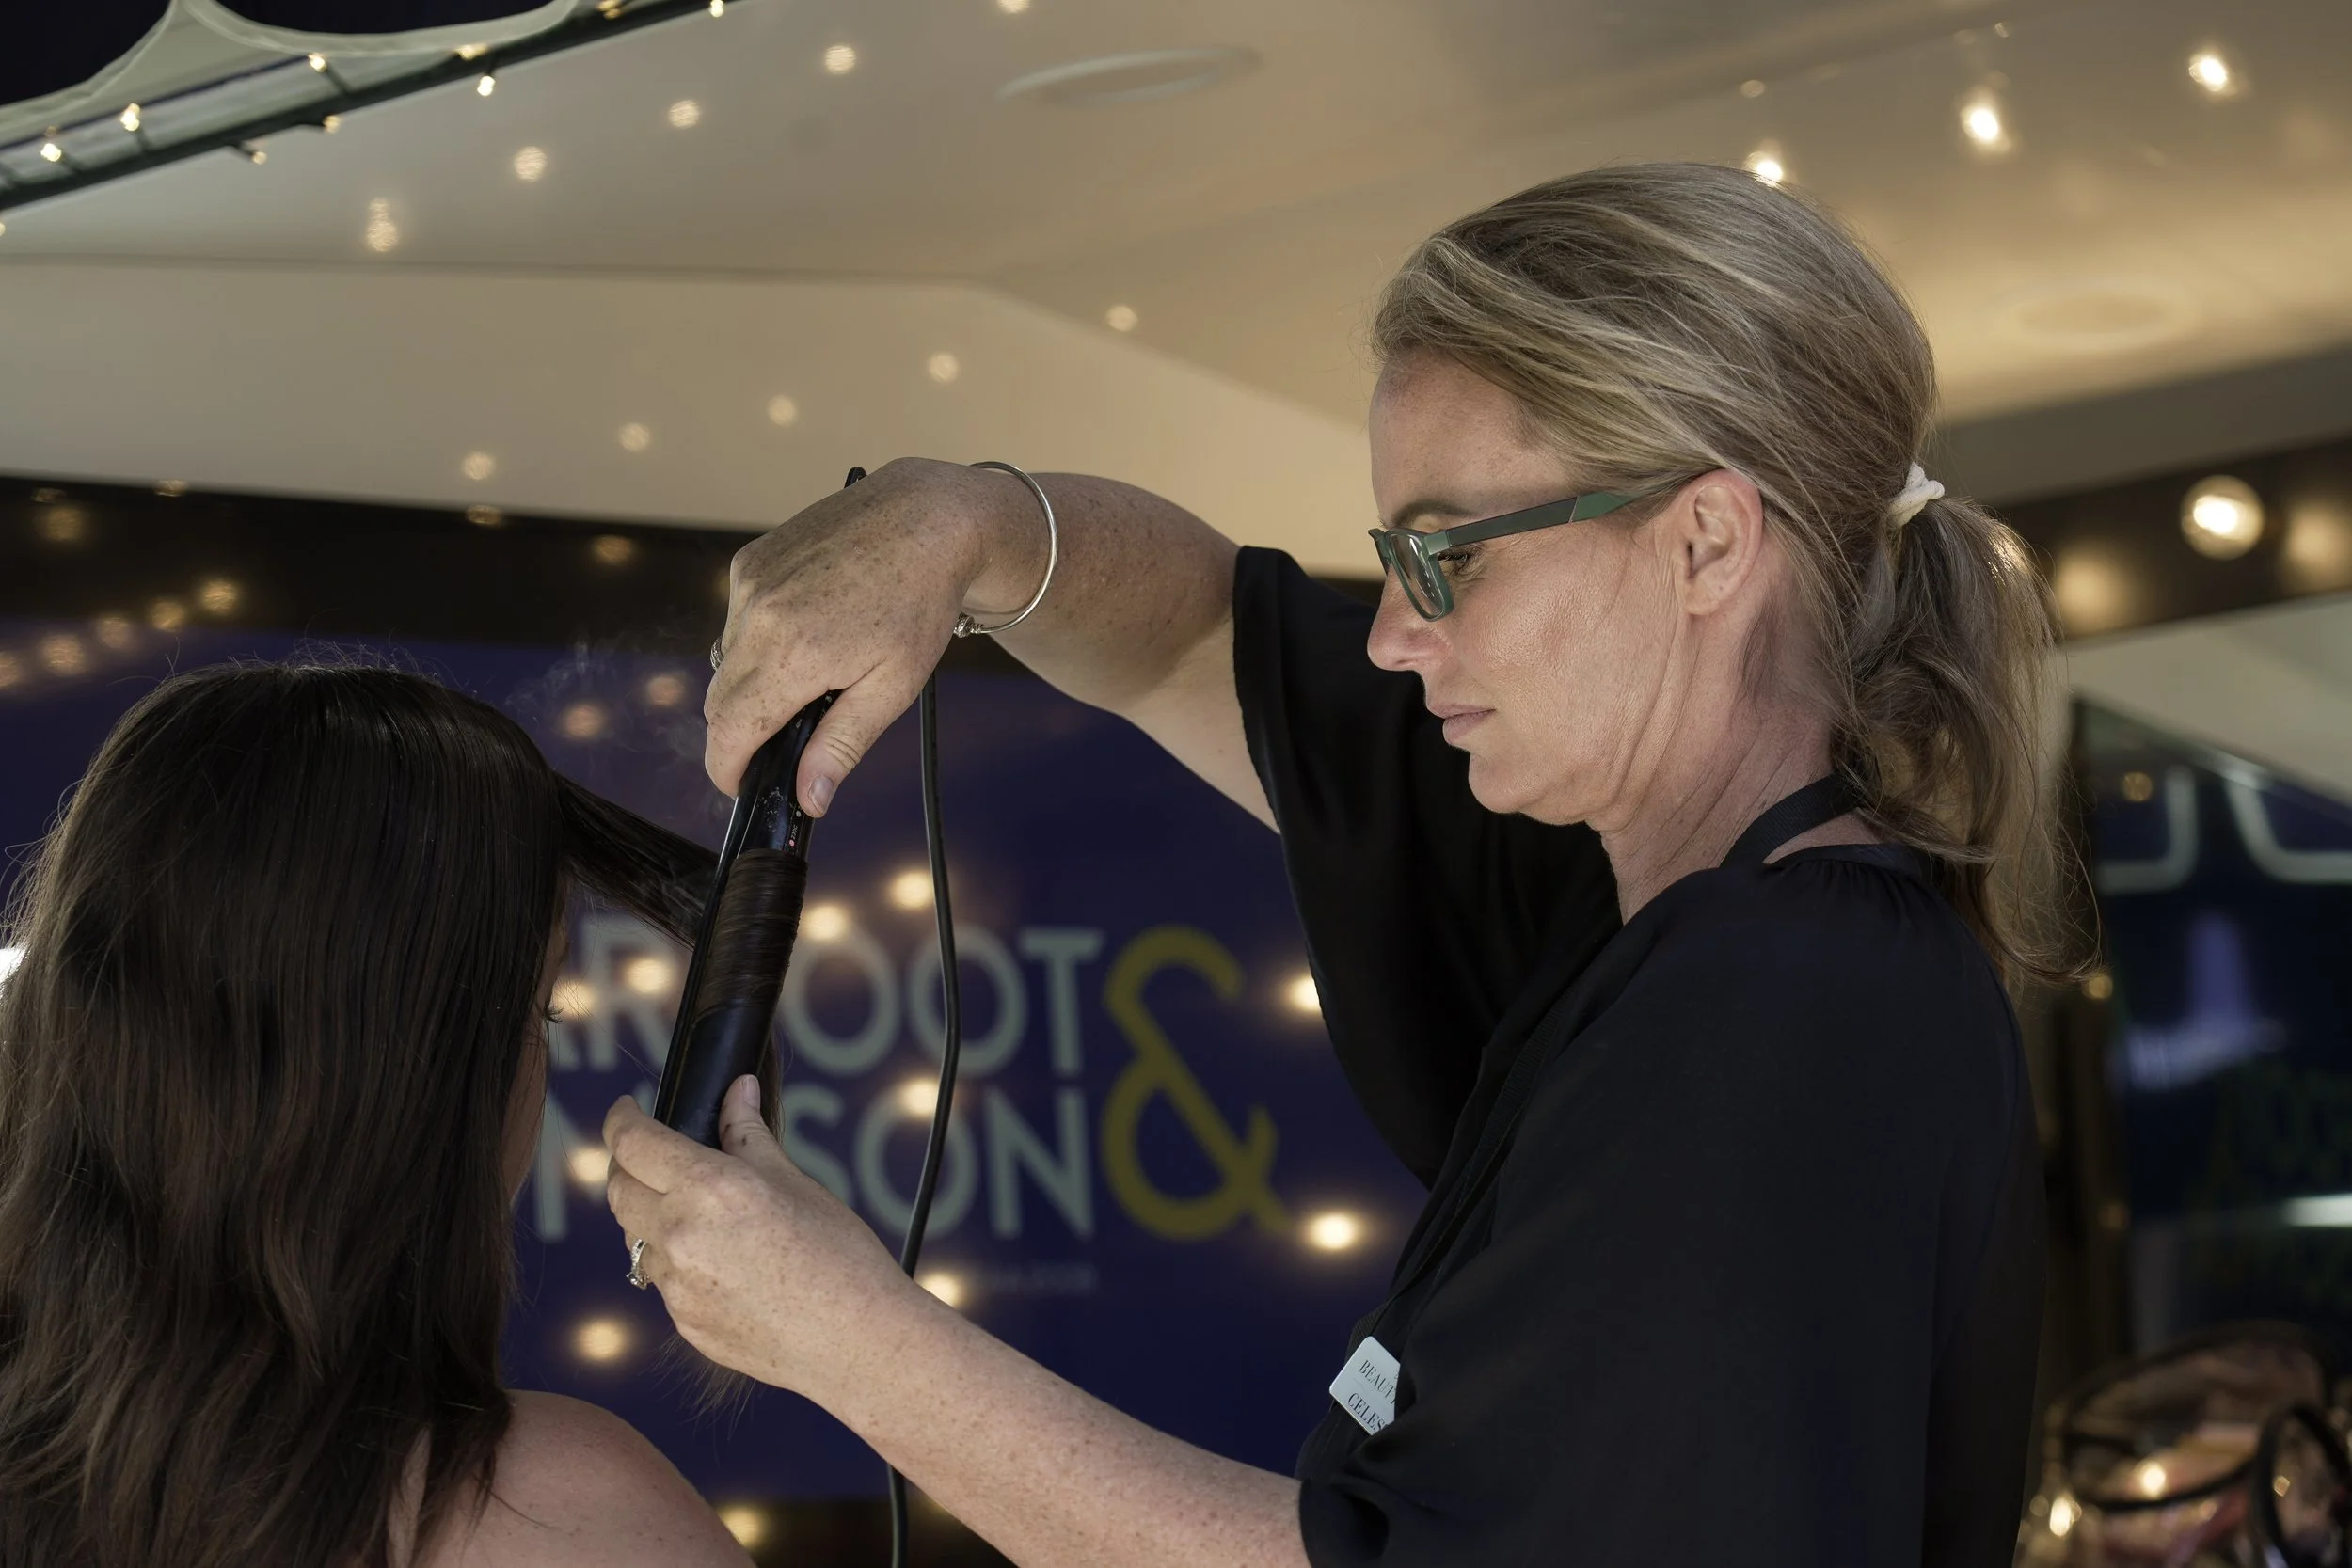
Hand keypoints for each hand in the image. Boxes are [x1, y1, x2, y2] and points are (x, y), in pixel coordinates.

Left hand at [603, 1077, 915, 1400]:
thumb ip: (749, 1134)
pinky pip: (664, 1283)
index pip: (633, 1144)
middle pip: (618, 1191)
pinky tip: (726, 1264)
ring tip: (703, 1214)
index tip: (624, 1110)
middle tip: (653, 1155)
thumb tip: (738, 1089)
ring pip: (636, 1240)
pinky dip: (678, 1262)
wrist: (857, 1341)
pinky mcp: (684, 1324)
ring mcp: (676, 1288)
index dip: (620, 1120)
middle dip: (626, 1166)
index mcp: (708, 1190)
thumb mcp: (794, 1182)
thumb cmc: (839, 1256)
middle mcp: (679, 1237)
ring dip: (651, 1218)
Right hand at [705, 457, 1039, 802]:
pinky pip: (736, 620)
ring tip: (812, 672)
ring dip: (753, 681)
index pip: (727, 732)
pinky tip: (808, 628)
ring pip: (725, 661)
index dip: (727, 770)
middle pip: (718, 702)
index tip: (741, 785)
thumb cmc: (920, 603)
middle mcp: (758, 617)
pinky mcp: (750, 561)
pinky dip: (758, 639)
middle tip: (786, 739)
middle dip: (741, 730)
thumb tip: (809, 799)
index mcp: (792, 656)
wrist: (927, 519)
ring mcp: (749, 583)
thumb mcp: (892, 687)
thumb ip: (841, 746)